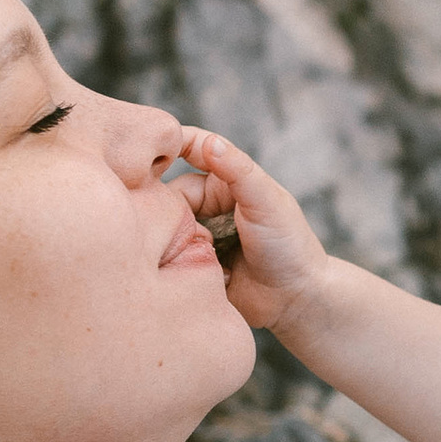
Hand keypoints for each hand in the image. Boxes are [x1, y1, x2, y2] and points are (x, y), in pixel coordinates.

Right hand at [177, 125, 334, 340]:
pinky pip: (168, 257)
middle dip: (174, 212)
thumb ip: (238, 171)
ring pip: (164, 226)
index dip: (167, 148)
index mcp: (224, 180)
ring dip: (177, 240)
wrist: (295, 298)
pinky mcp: (191, 263)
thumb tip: (209, 143)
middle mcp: (206, 203)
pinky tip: (200, 274)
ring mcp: (197, 233)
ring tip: (206, 256)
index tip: (144, 157)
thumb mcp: (266, 201)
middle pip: (168, 194)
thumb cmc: (289, 244)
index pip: (188, 150)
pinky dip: (177, 262)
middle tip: (199, 234)